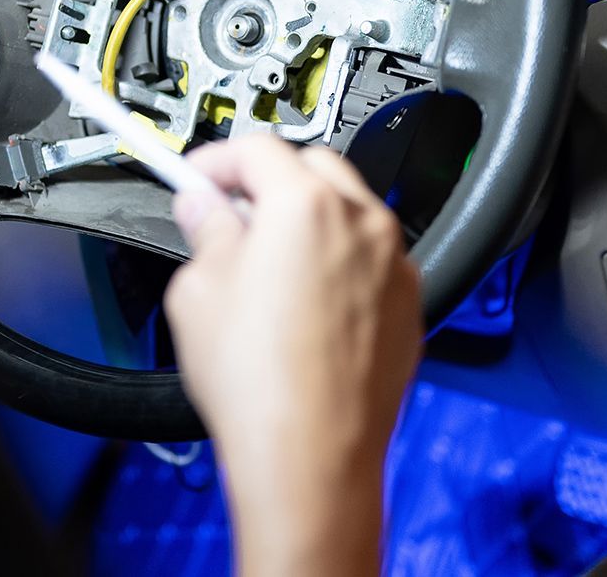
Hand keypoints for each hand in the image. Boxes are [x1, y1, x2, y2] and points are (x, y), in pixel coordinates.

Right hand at [163, 135, 421, 576]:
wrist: (311, 458)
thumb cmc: (260, 385)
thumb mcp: (198, 293)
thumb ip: (205, 232)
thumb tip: (205, 210)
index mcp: (305, 205)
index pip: (257, 148)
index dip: (217, 159)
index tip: (198, 177)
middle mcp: (362, 223)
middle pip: (313, 168)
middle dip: (270, 181)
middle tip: (230, 214)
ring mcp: (394, 264)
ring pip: (350, 212)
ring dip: (311, 218)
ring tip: (268, 262)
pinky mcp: (409, 305)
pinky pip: (372, 260)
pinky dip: (342, 261)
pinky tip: (306, 302)